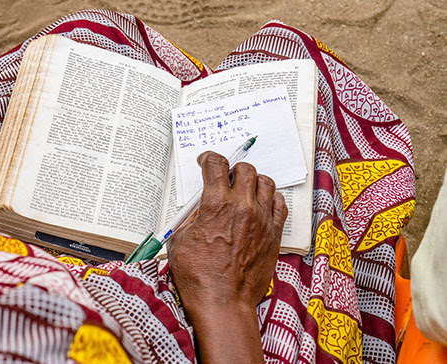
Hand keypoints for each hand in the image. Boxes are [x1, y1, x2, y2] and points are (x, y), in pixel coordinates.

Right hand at [167, 151, 286, 362]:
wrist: (223, 302)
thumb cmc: (198, 276)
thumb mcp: (180, 240)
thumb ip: (191, 218)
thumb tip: (199, 208)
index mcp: (215, 204)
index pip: (216, 164)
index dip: (208, 158)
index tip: (206, 162)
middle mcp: (241, 206)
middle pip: (244, 169)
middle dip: (232, 170)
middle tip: (225, 179)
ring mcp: (261, 219)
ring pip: (265, 182)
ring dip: (253, 181)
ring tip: (244, 190)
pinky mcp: (274, 234)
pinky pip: (280, 203)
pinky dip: (271, 198)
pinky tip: (261, 204)